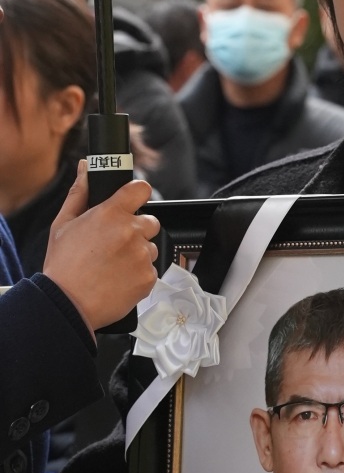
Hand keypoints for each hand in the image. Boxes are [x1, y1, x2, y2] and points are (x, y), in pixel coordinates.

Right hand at [42, 163, 159, 330]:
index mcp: (111, 214)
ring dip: (138, 252)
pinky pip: (150, 269)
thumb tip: (85, 169)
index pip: (141, 189)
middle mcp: (131, 232)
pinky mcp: (148, 277)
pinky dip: (138, 273)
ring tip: (114, 264)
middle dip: (137, 229)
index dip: (138, 193)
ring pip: (150, 247)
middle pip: (150, 221)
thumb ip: (80, 193)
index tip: (134, 200)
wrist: (67, 303)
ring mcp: (142, 255)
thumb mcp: (63, 224)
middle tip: (115, 243)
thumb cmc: (63, 266)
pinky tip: (119, 278)